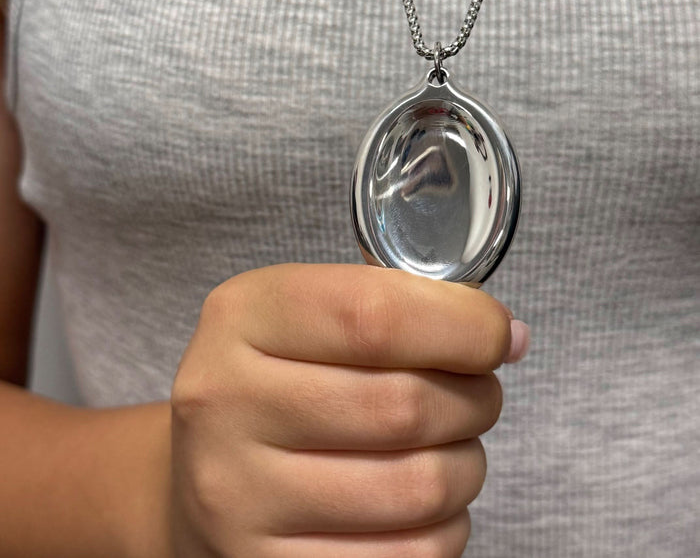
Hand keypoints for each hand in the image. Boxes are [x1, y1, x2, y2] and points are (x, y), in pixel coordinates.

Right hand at [169, 263, 528, 557]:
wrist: (201, 471)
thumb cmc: (277, 379)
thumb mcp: (307, 314)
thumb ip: (395, 308)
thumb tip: (505, 334)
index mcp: (243, 317)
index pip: (375, 316)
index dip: (463, 325)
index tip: (495, 333)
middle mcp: (228, 403)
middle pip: (405, 405)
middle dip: (475, 397)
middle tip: (474, 390)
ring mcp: (240, 496)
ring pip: (420, 487)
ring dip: (466, 463)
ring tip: (449, 444)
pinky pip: (410, 557)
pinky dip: (443, 525)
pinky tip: (418, 499)